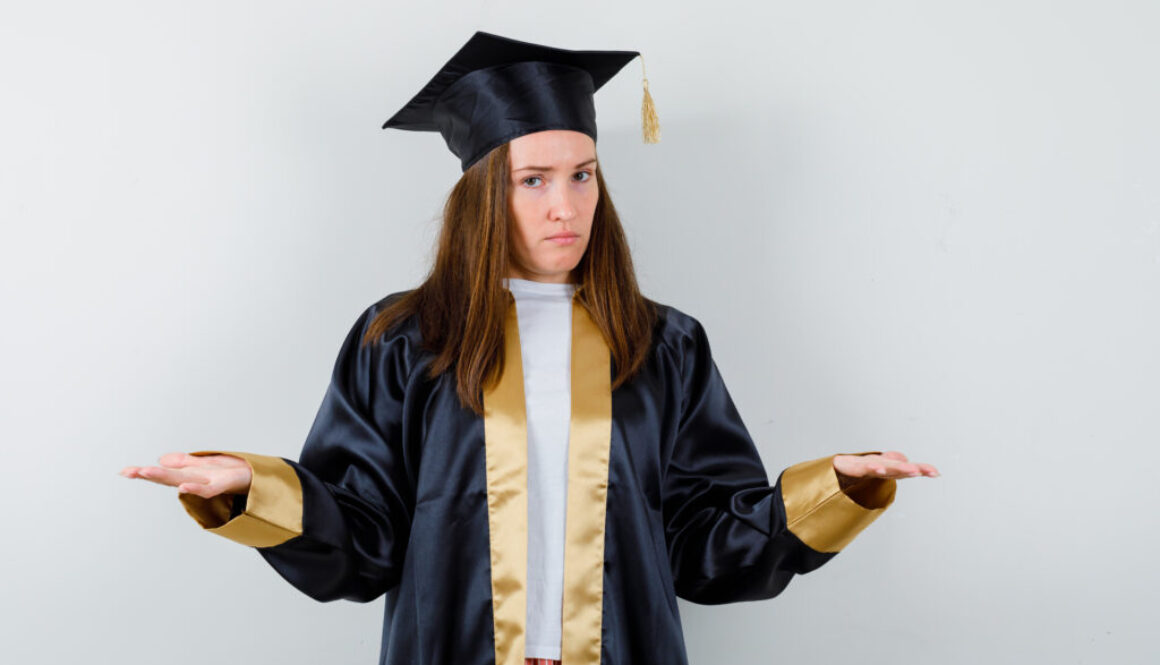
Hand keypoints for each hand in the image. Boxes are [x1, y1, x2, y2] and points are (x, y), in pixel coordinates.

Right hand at [120, 452, 251, 498]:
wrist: (258, 478)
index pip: (164, 472)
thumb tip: (162, 459)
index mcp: (191, 474)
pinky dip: (195, 488)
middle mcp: (196, 479)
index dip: (144, 472)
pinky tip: (183, 487)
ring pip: (183, 480)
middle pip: (169, 476)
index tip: (123, 471)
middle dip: (148, 474)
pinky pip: (208, 488)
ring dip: (165, 476)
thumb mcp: (205, 464)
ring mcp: (209, 482)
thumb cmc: (232, 473)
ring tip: (145, 471)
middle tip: (126, 472)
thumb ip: (184, 462)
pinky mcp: (224, 484)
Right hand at [833, 451, 938, 483]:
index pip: (906, 467)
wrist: (835, 466)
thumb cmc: (859, 467)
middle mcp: (878, 463)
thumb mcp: (880, 470)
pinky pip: (863, 468)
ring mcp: (865, 464)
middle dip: (910, 468)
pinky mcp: (852, 466)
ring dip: (898, 468)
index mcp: (887, 466)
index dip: (920, 469)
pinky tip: (880, 468)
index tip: (935, 472)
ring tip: (912, 470)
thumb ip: (896, 468)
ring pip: (884, 466)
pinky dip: (872, 467)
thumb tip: (914, 465)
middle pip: (897, 465)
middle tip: (923, 471)